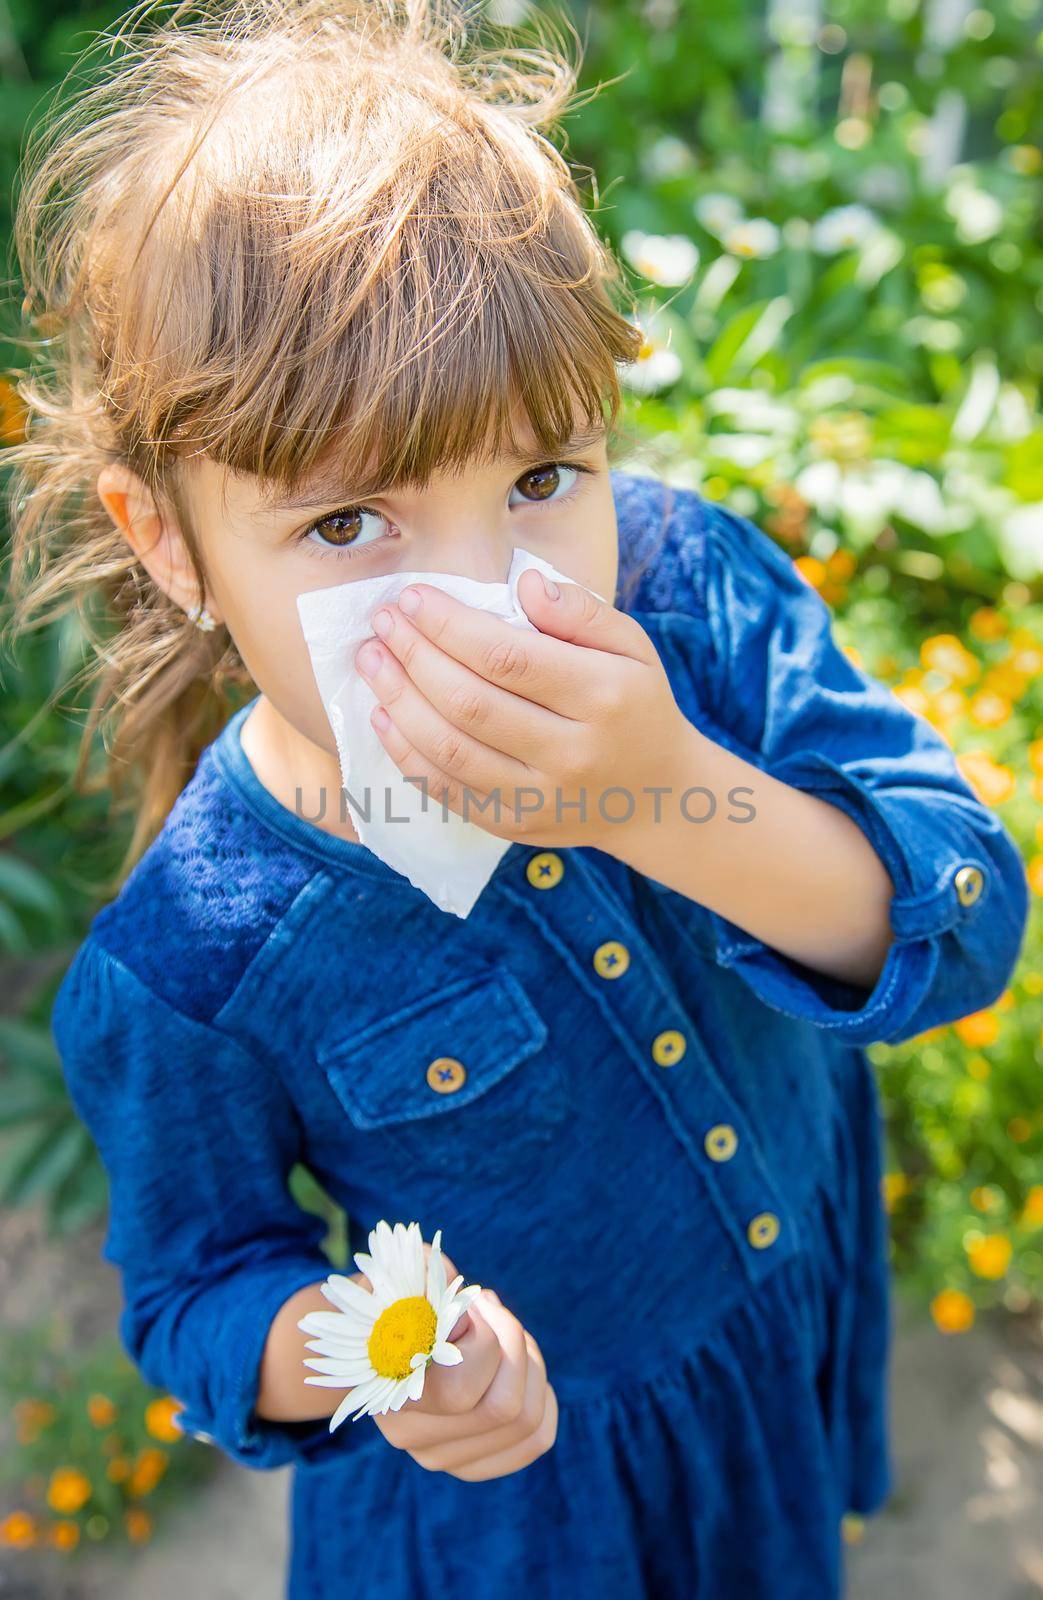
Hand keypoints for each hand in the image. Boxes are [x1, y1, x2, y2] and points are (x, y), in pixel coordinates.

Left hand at [354, 567, 690, 849]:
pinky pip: (446, 790)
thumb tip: (525, 582)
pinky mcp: (515, 825)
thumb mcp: (632, 647)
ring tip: (373, 660)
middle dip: (415, 656)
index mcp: (604, 697)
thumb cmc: (634, 704)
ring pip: (450, 749)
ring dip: (399, 701)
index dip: (451, 626)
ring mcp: (541, 797)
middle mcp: (572, 752)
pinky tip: (384, 715)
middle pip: (470, 702)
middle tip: (383, 622)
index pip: (508, 658)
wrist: (656, 796)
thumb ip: (581, 611)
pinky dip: (406, 752)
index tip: (414, 598)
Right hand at [355, 1242, 557, 1481]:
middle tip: (491, 1309)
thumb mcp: (404, 1274)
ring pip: (527, 1423)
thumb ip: (427, 1279)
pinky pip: (536, 1440)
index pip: (462, 1388)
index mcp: (390, 1391)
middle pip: (505, 1408)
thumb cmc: (395, 1295)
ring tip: (503, 1333)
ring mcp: (442, 1456)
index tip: (468, 1302)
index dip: (485, 1335)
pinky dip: (542, 1396)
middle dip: (514, 1343)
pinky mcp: (470, 1461)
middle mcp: (412, 1436)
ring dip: (530, 1364)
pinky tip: (521, 1367)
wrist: (374, 1336)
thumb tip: (453, 1294)